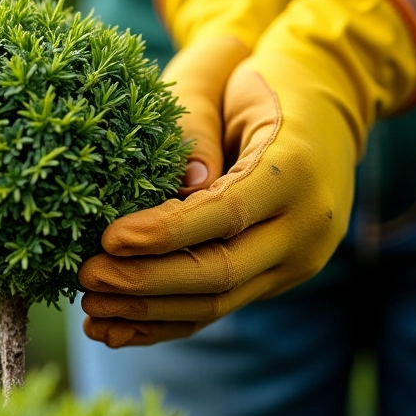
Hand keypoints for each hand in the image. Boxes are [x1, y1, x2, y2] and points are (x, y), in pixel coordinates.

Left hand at [79, 0, 415, 346]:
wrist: (326, 107)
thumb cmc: (266, 87)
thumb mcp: (234, 88)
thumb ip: (200, 133)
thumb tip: (176, 192)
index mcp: (297, 171)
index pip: (224, 215)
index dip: (164, 234)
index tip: (108, 239)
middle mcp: (308, 225)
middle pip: (222, 273)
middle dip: (148, 281)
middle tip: (89, 278)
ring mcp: (300, 258)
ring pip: (221, 302)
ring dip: (152, 311)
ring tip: (93, 310)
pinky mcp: (281, 275)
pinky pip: (224, 306)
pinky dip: (172, 322)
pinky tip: (123, 328)